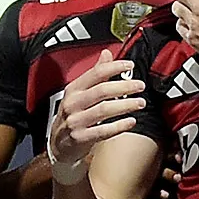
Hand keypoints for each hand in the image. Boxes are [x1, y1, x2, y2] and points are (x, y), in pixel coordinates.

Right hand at [50, 56, 145, 180]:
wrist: (58, 144)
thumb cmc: (73, 116)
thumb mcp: (79, 93)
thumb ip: (95, 74)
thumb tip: (107, 54)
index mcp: (73, 89)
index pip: (96, 73)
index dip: (115, 67)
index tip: (130, 66)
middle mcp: (73, 103)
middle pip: (102, 90)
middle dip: (124, 86)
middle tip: (140, 86)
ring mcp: (75, 121)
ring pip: (104, 110)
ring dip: (125, 105)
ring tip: (140, 103)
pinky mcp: (80, 138)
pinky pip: (103, 131)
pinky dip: (119, 126)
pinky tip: (131, 122)